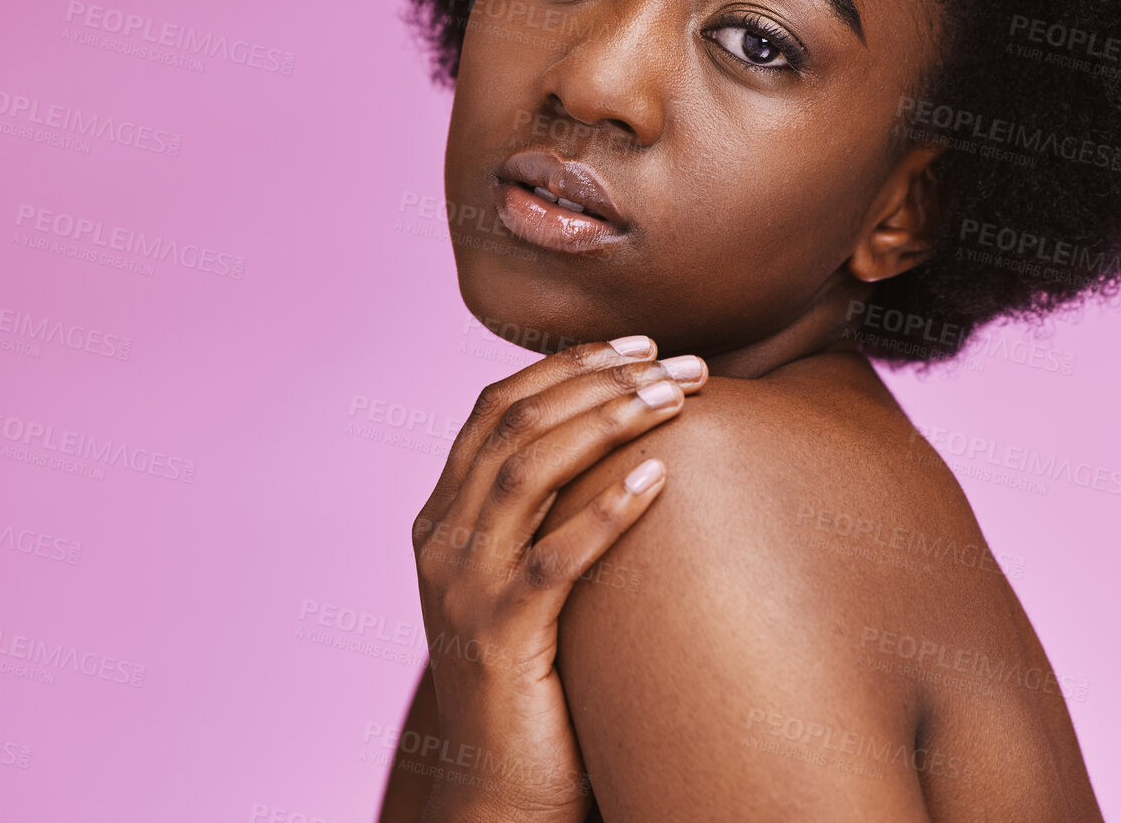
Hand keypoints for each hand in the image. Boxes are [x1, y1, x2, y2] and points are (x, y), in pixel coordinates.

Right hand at [410, 336, 707, 822]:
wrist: (500, 796)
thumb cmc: (535, 685)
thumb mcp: (524, 584)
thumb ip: (544, 519)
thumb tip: (625, 447)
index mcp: (442, 520)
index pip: (494, 410)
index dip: (566, 366)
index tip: (639, 343)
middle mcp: (441, 543)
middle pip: (514, 425)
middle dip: (599, 379)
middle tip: (680, 363)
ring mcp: (462, 590)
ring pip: (527, 473)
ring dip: (607, 423)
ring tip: (677, 398)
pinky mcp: (498, 640)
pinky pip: (553, 559)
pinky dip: (605, 510)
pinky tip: (658, 478)